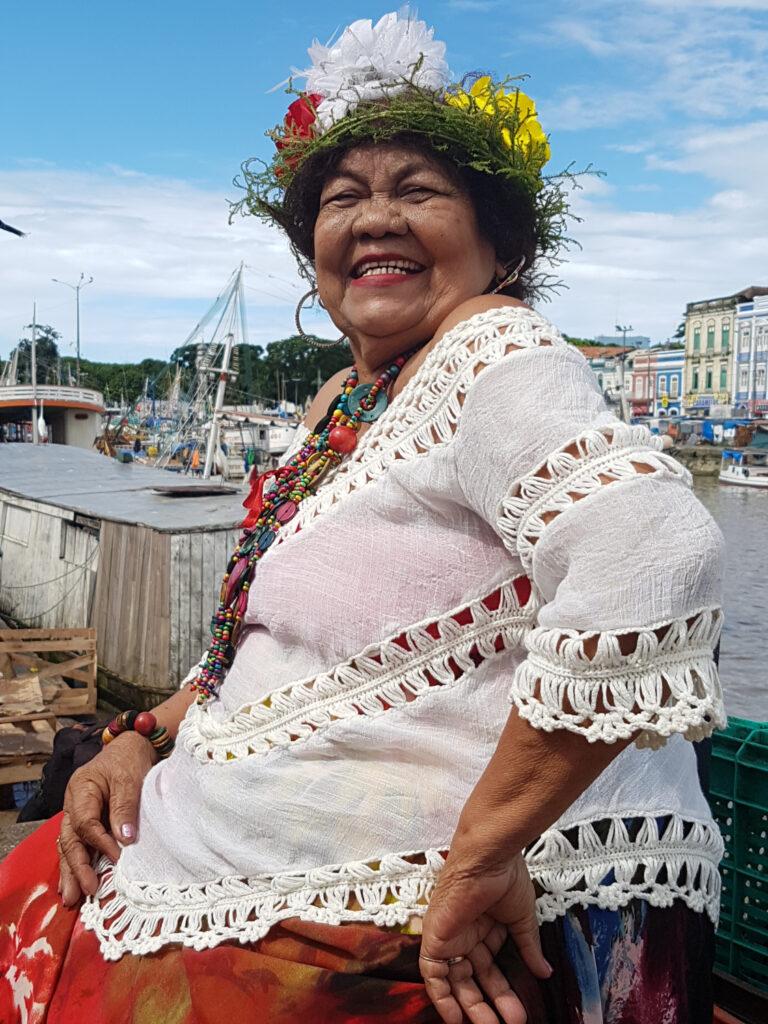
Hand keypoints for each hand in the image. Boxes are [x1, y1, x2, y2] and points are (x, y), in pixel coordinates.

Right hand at [57, 731, 155, 906]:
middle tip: (82, 892)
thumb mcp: (131, 777)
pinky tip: (73, 882)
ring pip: (69, 845)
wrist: (132, 746)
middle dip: (75, 867)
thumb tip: (125, 839)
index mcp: (81, 788)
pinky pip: (77, 843)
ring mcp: (77, 812)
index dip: (100, 842)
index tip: (117, 858)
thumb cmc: (130, 759)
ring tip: (71, 897)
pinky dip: (75, 863)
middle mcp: (74, 803)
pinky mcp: (87, 820)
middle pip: (69, 838)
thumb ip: (125, 806)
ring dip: (71, 871)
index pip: (85, 822)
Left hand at [419, 853, 549, 1023]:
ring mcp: (450, 936)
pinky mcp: (435, 937)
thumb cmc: (505, 878)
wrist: (489, 859)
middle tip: (511, 1022)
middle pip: (474, 979)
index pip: (492, 968)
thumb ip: (528, 948)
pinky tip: (455, 1018)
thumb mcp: (521, 919)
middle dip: (490, 1004)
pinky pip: (432, 974)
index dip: (504, 991)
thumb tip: (545, 972)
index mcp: (485, 928)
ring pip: (455, 981)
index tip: (520, 1012)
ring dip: (470, 1007)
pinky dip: (441, 997)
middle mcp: (466, 935)